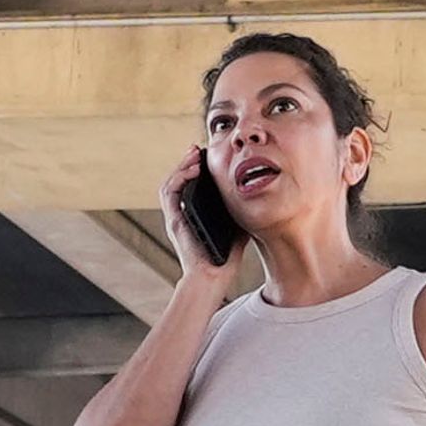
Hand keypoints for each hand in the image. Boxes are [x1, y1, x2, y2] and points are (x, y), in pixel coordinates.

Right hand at [158, 148, 240, 293]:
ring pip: (170, 183)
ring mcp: (176, 217)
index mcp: (195, 213)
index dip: (196, 168)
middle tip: (199, 148)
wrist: (213, 277)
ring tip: (195, 154)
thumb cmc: (225, 256)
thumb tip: (256, 193)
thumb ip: (241, 209)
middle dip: (188, 162)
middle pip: (179, 180)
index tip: (208, 155)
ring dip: (181, 166)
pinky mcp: (173, 221)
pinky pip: (169, 194)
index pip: (191, 185)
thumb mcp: (238, 225)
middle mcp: (182, 213)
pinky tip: (192, 169)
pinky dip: (179, 178)